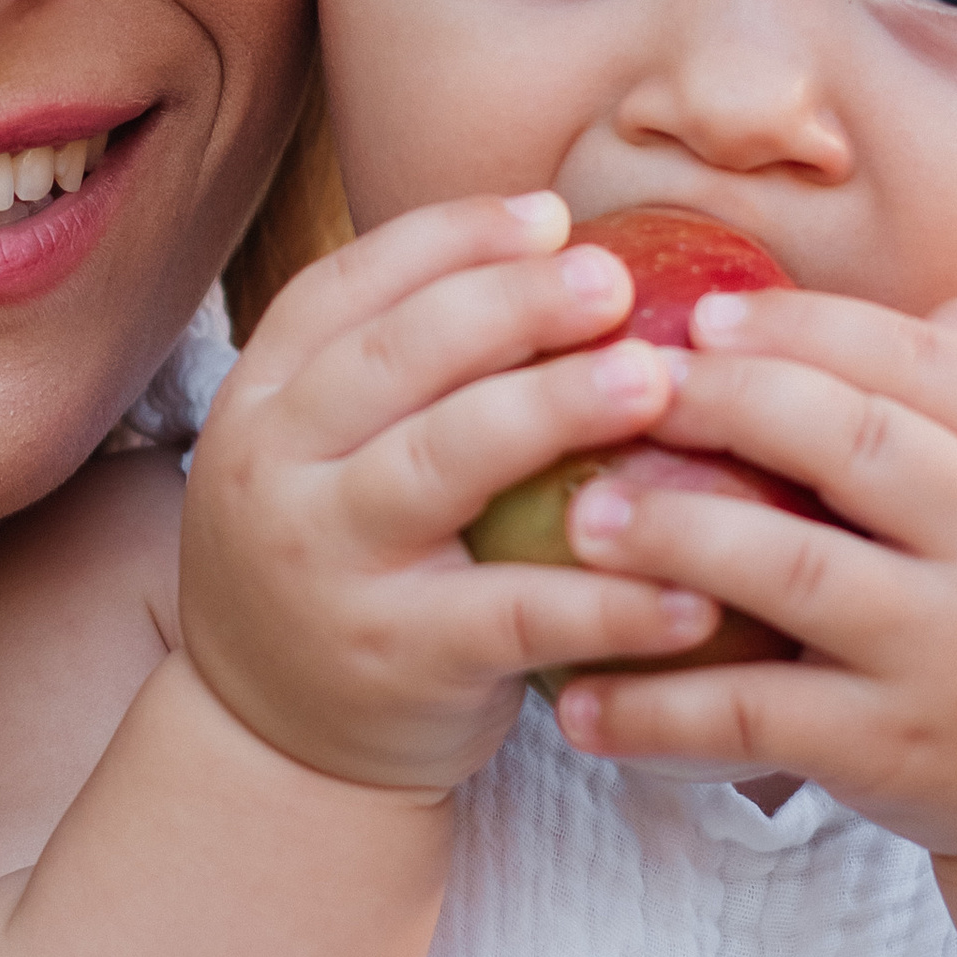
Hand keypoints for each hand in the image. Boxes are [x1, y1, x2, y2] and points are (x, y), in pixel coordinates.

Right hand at [179, 193, 726, 794]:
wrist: (275, 741)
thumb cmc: (346, 560)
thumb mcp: (326, 451)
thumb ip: (406, 364)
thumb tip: (563, 239)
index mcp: (264, 396)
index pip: (349, 288)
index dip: (450, 240)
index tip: (552, 215)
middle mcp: (275, 468)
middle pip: (397, 357)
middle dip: (512, 305)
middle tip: (616, 279)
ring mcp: (329, 563)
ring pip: (444, 462)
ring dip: (555, 410)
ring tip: (657, 381)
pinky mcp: (397, 658)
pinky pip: (514, 616)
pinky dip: (607, 600)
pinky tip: (692, 590)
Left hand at [545, 285, 956, 855]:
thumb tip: (847, 300)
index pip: (918, 360)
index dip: (801, 328)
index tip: (696, 317)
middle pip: (855, 441)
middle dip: (727, 402)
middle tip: (620, 388)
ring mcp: (953, 652)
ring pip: (799, 571)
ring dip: (677, 534)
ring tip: (582, 516)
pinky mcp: (895, 749)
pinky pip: (758, 718)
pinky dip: (659, 709)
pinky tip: (578, 699)